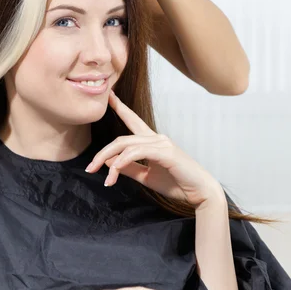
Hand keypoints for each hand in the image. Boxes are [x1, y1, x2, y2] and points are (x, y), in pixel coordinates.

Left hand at [85, 91, 223, 208]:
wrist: (200, 194)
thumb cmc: (177, 184)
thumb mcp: (146, 176)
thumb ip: (129, 167)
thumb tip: (109, 162)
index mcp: (153, 141)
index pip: (132, 120)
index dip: (120, 107)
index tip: (109, 95)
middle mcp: (156, 138)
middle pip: (121, 139)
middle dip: (103, 153)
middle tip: (90, 168)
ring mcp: (162, 143)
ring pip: (126, 145)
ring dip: (111, 161)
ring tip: (105, 179)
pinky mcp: (166, 151)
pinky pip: (138, 152)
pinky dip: (123, 160)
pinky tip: (116, 170)